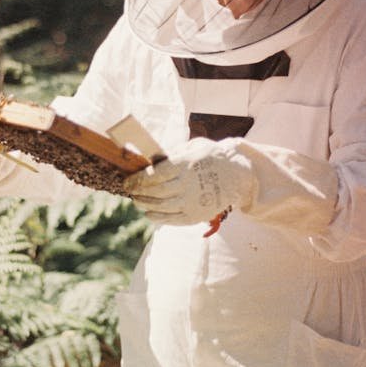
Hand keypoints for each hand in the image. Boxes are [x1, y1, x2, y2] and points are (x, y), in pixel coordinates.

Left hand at [123, 136, 251, 225]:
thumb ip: (172, 153)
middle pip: (155, 191)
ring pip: (161, 206)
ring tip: (136, 202)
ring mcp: (192, 201)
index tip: (127, 181)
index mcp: (185, 164)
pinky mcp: (196, 215)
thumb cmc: (211, 157)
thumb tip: (149, 159)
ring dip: (145, 205)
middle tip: (129, 191)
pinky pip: (172, 219)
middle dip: (138, 192)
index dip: (137, 179)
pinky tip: (149, 213)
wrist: (238, 175)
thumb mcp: (193, 146)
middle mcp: (187, 184)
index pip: (154, 174)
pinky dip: (157, 217)